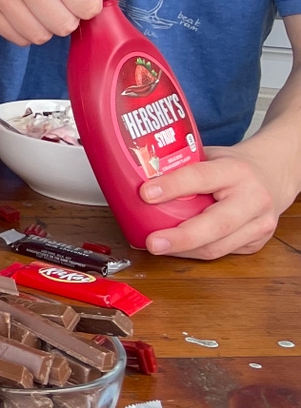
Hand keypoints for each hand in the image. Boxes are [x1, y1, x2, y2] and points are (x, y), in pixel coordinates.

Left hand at [138, 138, 298, 257]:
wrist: (273, 175)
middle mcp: (253, 199)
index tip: (145, 193)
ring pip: (218, 246)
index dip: (173, 186)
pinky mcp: (256, 243)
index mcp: (236, 171)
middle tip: (152, 242)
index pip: (202, 177)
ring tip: (156, 246)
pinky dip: (194, 252)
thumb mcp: (209, 154)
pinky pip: (221, 253)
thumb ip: (181, 163)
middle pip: (216, 225)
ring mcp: (259, 224)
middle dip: (181, 237)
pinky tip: (176, 248)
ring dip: (183, 250)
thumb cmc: (233, 165)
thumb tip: (133, 171)